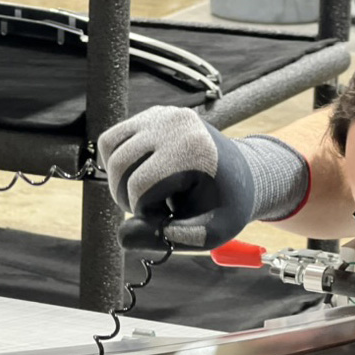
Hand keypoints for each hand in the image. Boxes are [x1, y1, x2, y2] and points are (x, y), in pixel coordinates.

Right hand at [97, 106, 308, 251]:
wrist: (243, 174)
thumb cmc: (226, 205)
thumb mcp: (208, 233)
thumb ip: (166, 240)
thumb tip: (122, 235)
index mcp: (192, 149)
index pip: (139, 186)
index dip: (146, 213)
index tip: (171, 218)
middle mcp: (174, 124)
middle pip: (120, 167)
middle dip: (127, 198)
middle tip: (155, 210)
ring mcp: (161, 114)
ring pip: (111, 151)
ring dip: (119, 180)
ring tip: (148, 192)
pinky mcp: (152, 114)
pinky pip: (113, 139)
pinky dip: (116, 162)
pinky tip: (140, 176)